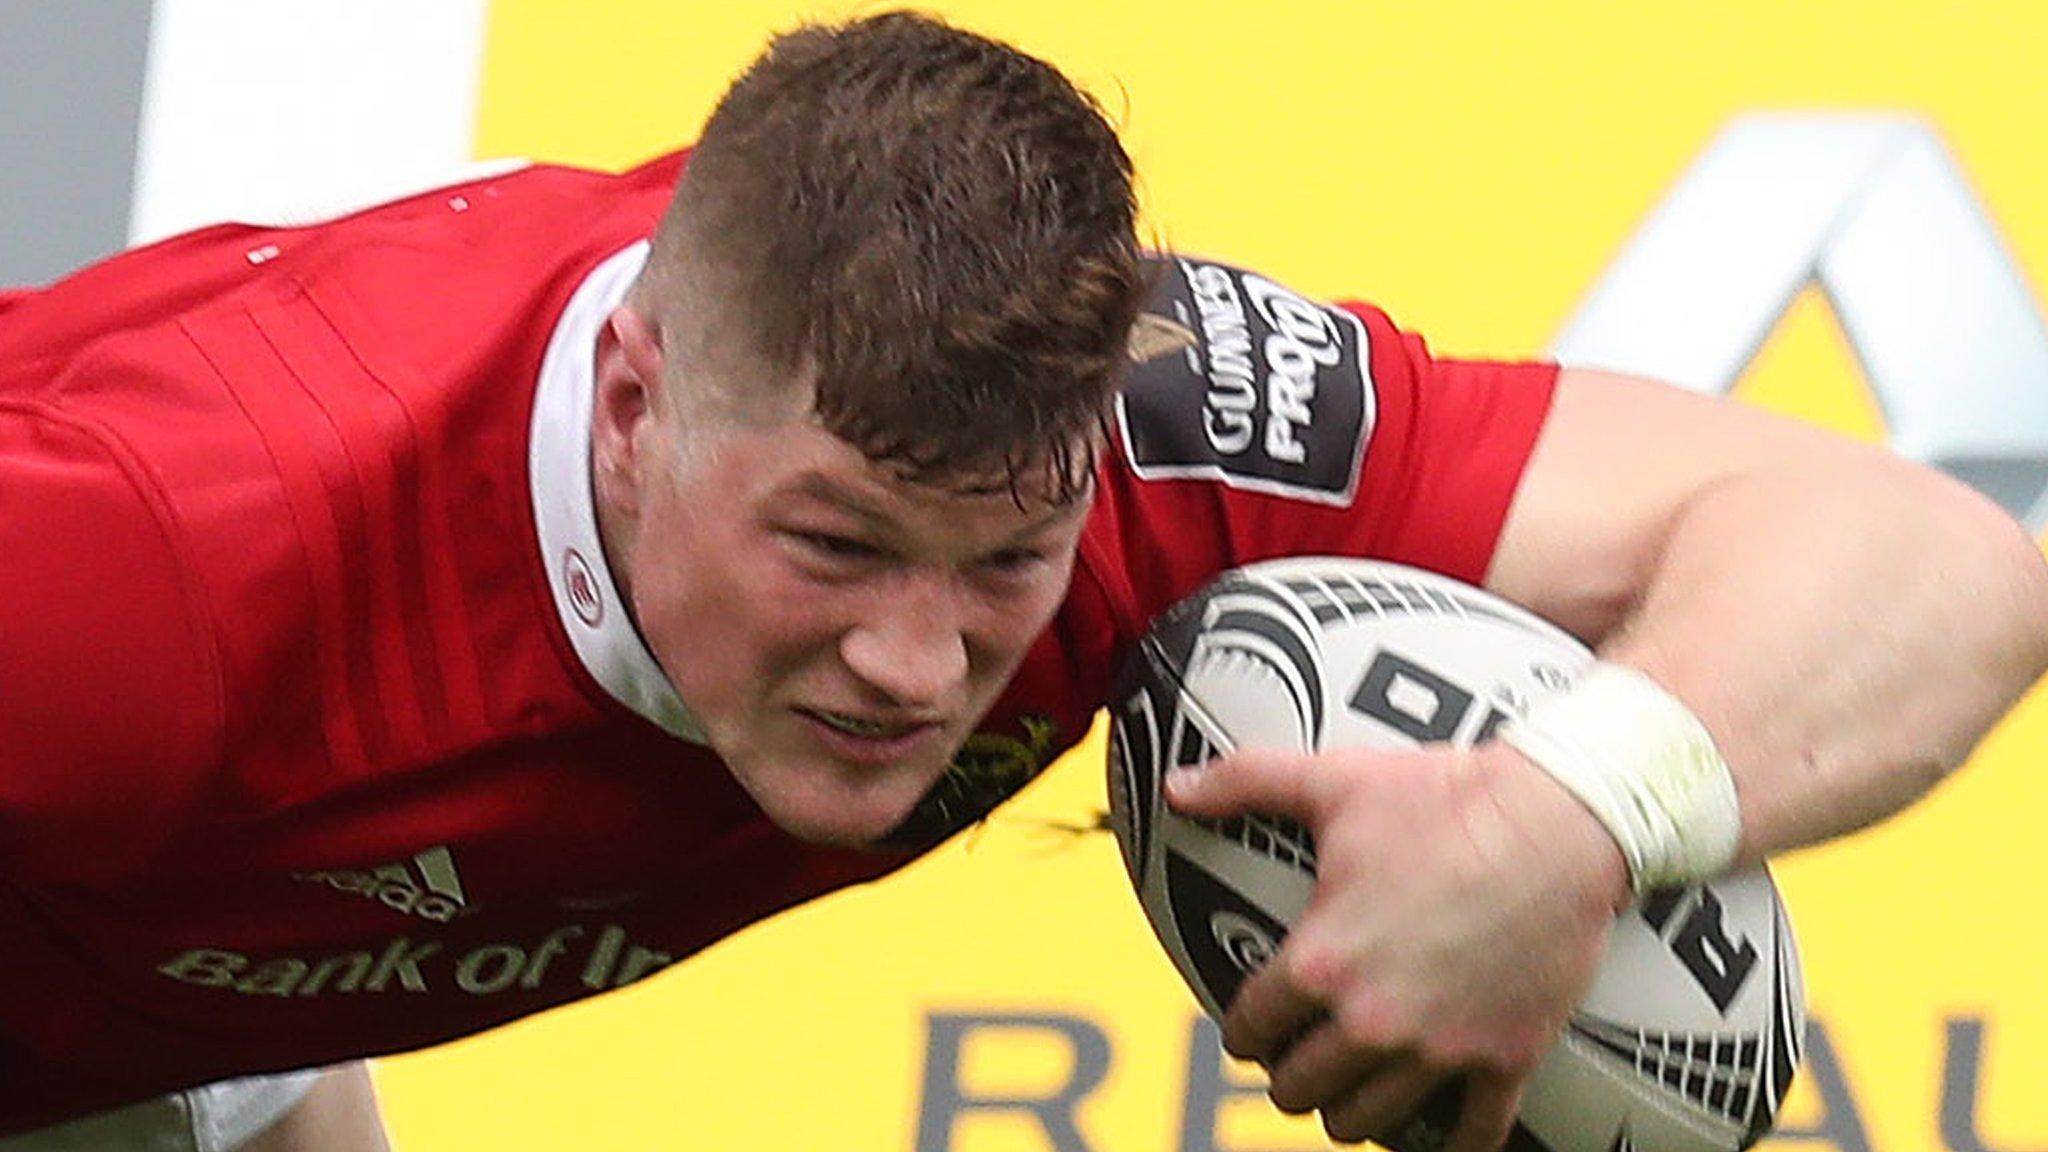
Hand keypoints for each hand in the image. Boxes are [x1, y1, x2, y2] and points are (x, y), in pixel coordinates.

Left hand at [1164, 741, 1631, 1149]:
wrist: (1565, 819)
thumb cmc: (1450, 799)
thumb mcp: (1335, 781)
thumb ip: (1245, 781)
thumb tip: (1179, 784)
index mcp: (1322, 960)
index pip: (1250, 1028)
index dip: (1244, 1030)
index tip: (1252, 1029)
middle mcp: (1373, 1019)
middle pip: (1298, 1089)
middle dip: (1291, 1075)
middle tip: (1299, 1059)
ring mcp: (1440, 1047)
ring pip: (1363, 1121)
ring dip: (1348, 1110)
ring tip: (1349, 1091)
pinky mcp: (1504, 1058)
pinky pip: (1470, 1135)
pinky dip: (1451, 1143)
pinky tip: (1438, 1135)